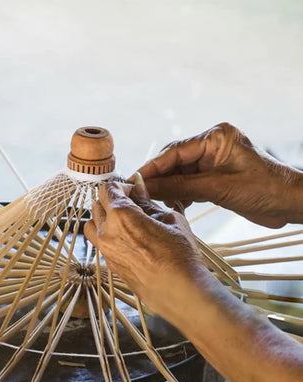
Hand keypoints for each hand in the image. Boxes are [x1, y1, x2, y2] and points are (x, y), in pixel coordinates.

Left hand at [84, 179, 210, 325]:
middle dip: (111, 199)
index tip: (132, 189)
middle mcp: (106, 232)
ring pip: (92, 225)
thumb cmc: (178, 255)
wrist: (178, 290)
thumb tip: (138, 188)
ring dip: (103, 217)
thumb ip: (147, 202)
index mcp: (120, 215)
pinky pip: (99, 242)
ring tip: (125, 220)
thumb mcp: (168, 218)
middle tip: (131, 203)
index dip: (120, 185)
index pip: (107, 189)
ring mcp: (105, 250)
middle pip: (96, 205)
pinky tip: (128, 238)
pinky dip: (107, 234)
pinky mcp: (109, 264)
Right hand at [138, 123, 302, 227]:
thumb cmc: (265, 188)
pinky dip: (181, 195)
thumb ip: (180, 186)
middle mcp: (212, 147)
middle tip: (140, 193)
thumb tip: (149, 186)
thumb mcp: (218, 187)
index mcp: (216, 138)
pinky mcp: (215, 178)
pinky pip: (190, 184)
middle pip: (175, 162)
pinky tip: (175, 205)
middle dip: (158, 178)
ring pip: (180, 174)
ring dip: (169, 188)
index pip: (175, 151)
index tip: (135, 179)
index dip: (153, 167)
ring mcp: (213, 162)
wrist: (291, 203)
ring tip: (157, 202)